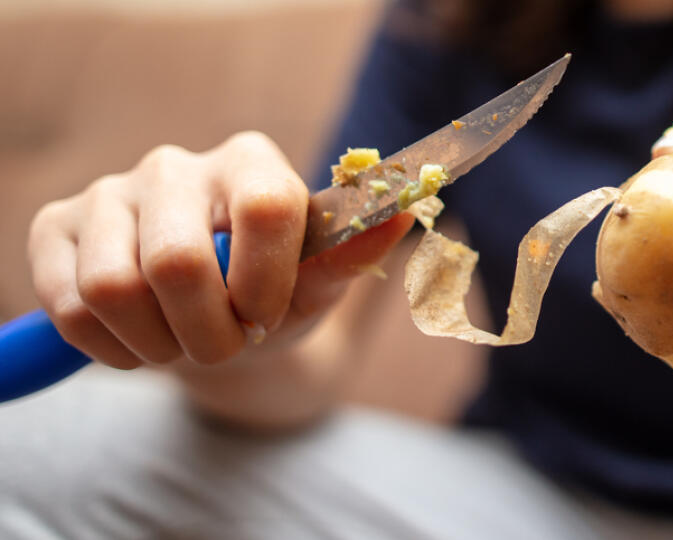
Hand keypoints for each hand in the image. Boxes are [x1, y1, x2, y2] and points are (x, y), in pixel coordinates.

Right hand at [28, 131, 413, 369]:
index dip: (265, 282)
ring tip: (181, 342)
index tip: (266, 317)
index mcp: (252, 164)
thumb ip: (354, 254)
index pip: (264, 208)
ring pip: (114, 289)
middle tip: (224, 345)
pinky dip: (113, 349)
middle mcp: (175, 164)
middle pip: (177, 263)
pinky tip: (138, 339)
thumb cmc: (269, 297)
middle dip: (209, 335)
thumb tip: (406, 209)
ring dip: (158, 346)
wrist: (208, 319)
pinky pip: (71, 307)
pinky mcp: (55, 226)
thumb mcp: (316, 285)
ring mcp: (109, 191)